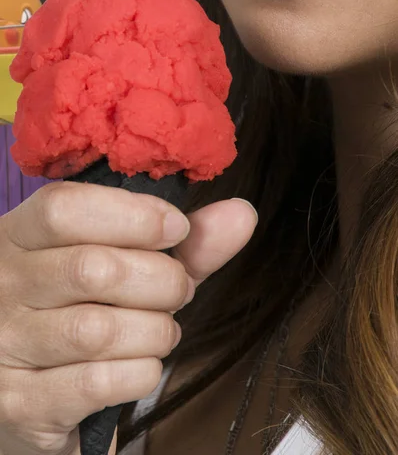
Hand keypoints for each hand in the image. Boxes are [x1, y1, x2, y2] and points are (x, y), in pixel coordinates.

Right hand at [0, 182, 256, 454]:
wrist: (33, 389)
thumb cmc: (85, 309)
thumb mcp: (127, 264)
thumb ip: (183, 243)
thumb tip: (242, 214)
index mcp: (18, 236)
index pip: (63, 207)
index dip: (134, 215)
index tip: (177, 229)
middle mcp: (2, 286)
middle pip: (94, 269)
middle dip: (162, 280)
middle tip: (180, 289)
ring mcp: (4, 345)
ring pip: (99, 330)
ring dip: (156, 330)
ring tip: (162, 329)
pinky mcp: (19, 403)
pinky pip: (98, 383)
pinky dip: (140, 372)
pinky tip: (141, 365)